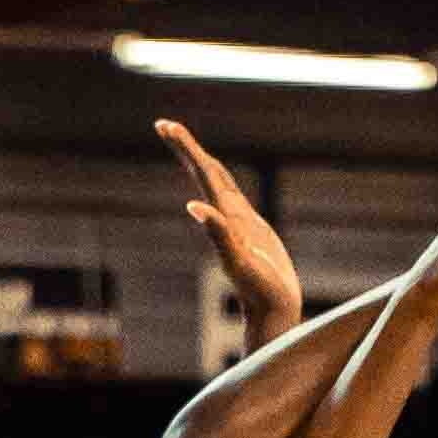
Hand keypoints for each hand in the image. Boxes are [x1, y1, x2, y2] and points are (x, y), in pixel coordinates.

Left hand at [157, 121, 300, 341]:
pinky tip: (210, 192)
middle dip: (186, 148)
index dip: (185, 148)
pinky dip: (221, 191)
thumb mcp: (237, 261)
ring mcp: (238, 224)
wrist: (273, 312)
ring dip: (201, 164)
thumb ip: (217, 234)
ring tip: (184, 145)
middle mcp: (228, 216)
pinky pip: (232, 205)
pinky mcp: (250, 233)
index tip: (164, 125)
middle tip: (164, 125)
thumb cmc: (259, 291)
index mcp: (224, 215)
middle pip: (206, 173)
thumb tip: (193, 206)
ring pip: (218, 185)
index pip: (203, 172)